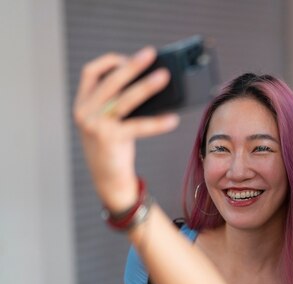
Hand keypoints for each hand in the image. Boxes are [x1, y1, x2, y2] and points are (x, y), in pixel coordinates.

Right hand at [73, 47, 178, 210]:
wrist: (108, 182)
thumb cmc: (114, 150)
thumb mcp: (110, 123)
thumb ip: (119, 105)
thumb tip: (151, 84)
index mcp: (82, 104)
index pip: (90, 72)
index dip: (110, 61)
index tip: (128, 58)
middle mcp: (84, 112)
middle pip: (110, 81)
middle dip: (132, 66)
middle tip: (150, 54)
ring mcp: (95, 125)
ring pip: (124, 100)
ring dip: (146, 86)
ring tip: (164, 77)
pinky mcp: (109, 139)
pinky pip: (138, 126)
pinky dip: (157, 122)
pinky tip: (172, 119)